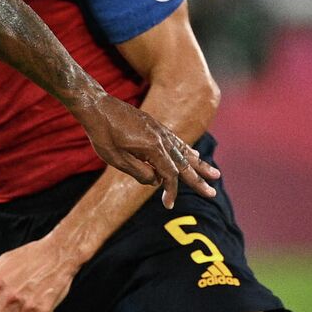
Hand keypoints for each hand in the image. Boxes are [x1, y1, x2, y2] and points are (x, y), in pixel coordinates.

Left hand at [77, 94, 218, 208]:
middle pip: (184, 164)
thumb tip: (154, 181)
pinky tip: (194, 155)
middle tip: (212, 193)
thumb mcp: (116, 159)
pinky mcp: (155, 127)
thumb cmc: (102, 133)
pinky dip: (187, 150)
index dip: (170, 191)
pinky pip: (177, 141)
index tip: (168, 205)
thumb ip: (138, 172)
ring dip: (200, 165)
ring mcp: (160, 131)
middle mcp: (161, 138)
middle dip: (198, 180)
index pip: (169, 174)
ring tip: (216, 174)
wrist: (96, 106)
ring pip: (185, 151)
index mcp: (153, 147)